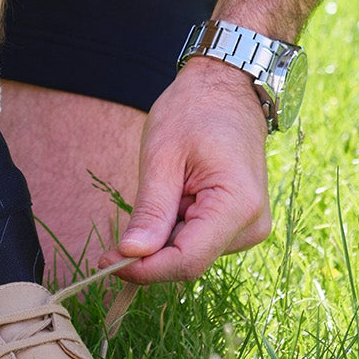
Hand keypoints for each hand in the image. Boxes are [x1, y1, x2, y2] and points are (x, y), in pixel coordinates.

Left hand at [116, 59, 272, 283]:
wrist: (226, 89)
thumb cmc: (193, 112)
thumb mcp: (162, 156)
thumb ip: (151, 210)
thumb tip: (131, 255)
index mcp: (237, 205)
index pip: (186, 261)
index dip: (144, 269)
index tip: (107, 261)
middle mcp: (252, 224)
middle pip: (189, 260)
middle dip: (151, 251)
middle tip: (120, 228)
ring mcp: (251, 225)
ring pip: (192, 253)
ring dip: (165, 235)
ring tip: (165, 188)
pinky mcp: (242, 223)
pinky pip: (201, 240)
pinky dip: (177, 228)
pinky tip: (176, 194)